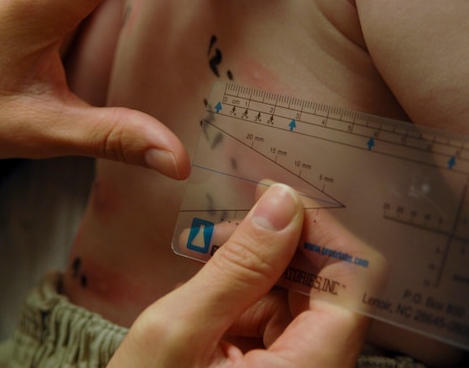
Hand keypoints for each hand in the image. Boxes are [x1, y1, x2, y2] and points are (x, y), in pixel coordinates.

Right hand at [111, 183, 370, 365]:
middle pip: (331, 291)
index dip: (323, 232)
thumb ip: (236, 267)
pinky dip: (250, 293)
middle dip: (284, 247)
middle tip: (232, 222)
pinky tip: (214, 286)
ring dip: (262, 268)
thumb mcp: (178, 329)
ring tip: (211, 257)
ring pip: (305, 300)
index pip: (351, 286)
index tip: (276, 200)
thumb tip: (281, 204)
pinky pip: (282, 320)